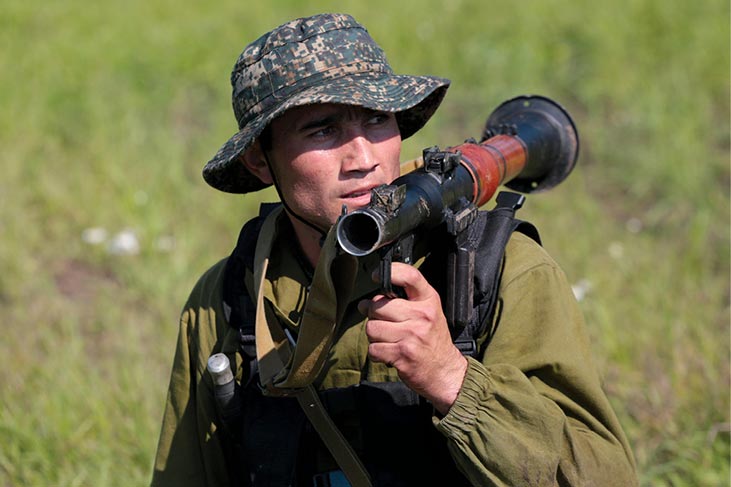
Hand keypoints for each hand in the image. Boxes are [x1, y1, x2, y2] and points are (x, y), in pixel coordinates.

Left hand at [358, 262, 467, 414]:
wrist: (446, 373)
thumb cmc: (433, 341)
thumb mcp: (428, 313)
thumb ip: (403, 302)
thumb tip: (367, 301)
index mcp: (429, 301)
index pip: (410, 276)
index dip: (390, 272)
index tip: (378, 276)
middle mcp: (422, 316)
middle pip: (379, 306)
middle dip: (373, 314)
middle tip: (381, 321)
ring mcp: (412, 335)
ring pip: (372, 328)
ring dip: (374, 335)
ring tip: (388, 339)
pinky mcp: (403, 355)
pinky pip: (373, 348)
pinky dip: (376, 352)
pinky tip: (388, 352)